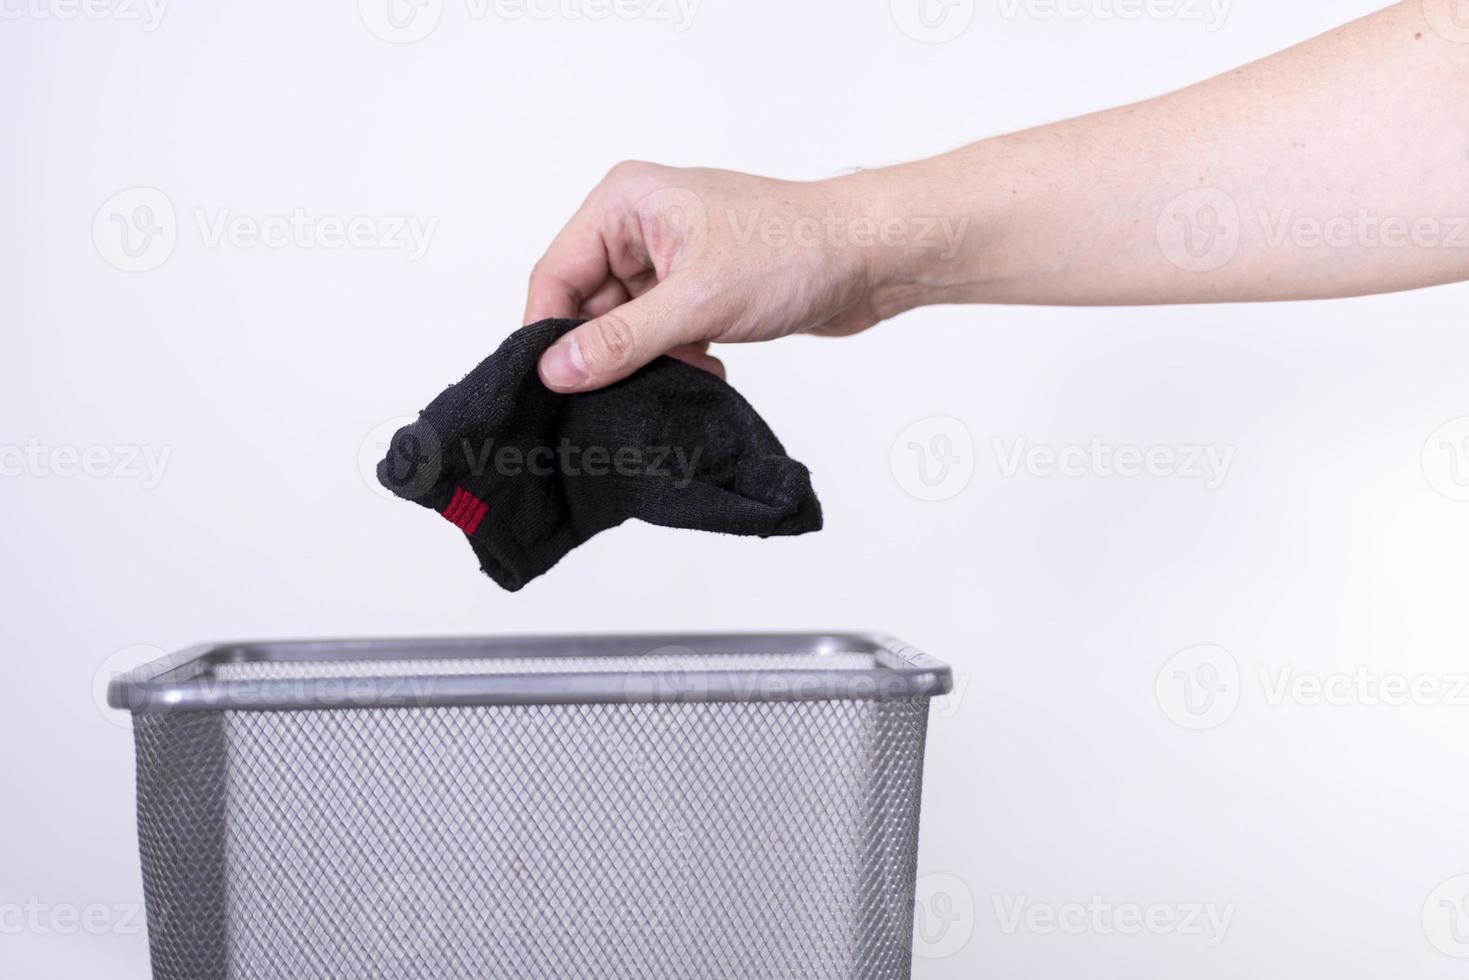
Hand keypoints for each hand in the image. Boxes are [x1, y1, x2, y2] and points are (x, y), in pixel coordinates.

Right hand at [525, 161, 920, 391]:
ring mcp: (670, 258)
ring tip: (687, 371)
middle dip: (608, 352)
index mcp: (625, 203)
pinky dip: (677, 359)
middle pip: (587, 305)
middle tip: (621, 396)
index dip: (549, 333)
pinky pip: (661, 334)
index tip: (551, 389)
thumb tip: (557, 370)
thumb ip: (622, 340)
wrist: (873, 257)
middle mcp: (639, 224)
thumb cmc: (796, 250)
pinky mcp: (697, 288)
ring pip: (626, 326)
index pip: (556, 274)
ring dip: (650, 360)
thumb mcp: (697, 301)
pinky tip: (710, 368)